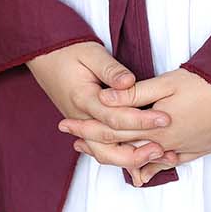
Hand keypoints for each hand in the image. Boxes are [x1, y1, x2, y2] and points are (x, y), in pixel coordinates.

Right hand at [26, 41, 176, 179]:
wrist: (45, 57)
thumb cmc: (69, 51)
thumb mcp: (91, 52)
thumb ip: (110, 69)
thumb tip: (129, 82)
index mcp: (83, 98)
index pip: (115, 117)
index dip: (141, 120)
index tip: (165, 119)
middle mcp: (80, 118)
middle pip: (108, 146)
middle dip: (139, 149)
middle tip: (165, 150)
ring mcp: (81, 124)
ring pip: (103, 153)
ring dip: (130, 159)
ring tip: (157, 157)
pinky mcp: (85, 126)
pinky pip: (101, 148)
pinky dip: (121, 157)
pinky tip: (141, 161)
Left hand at [56, 68, 210, 184]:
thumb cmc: (207, 84)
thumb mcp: (167, 82)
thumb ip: (134, 94)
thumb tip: (104, 100)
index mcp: (153, 124)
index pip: (111, 129)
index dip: (86, 127)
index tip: (65, 126)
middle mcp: (164, 143)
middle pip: (122, 147)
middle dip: (96, 145)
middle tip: (74, 143)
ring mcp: (182, 149)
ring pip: (143, 160)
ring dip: (120, 158)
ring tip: (101, 155)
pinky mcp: (197, 150)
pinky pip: (168, 165)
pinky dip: (151, 169)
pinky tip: (141, 173)